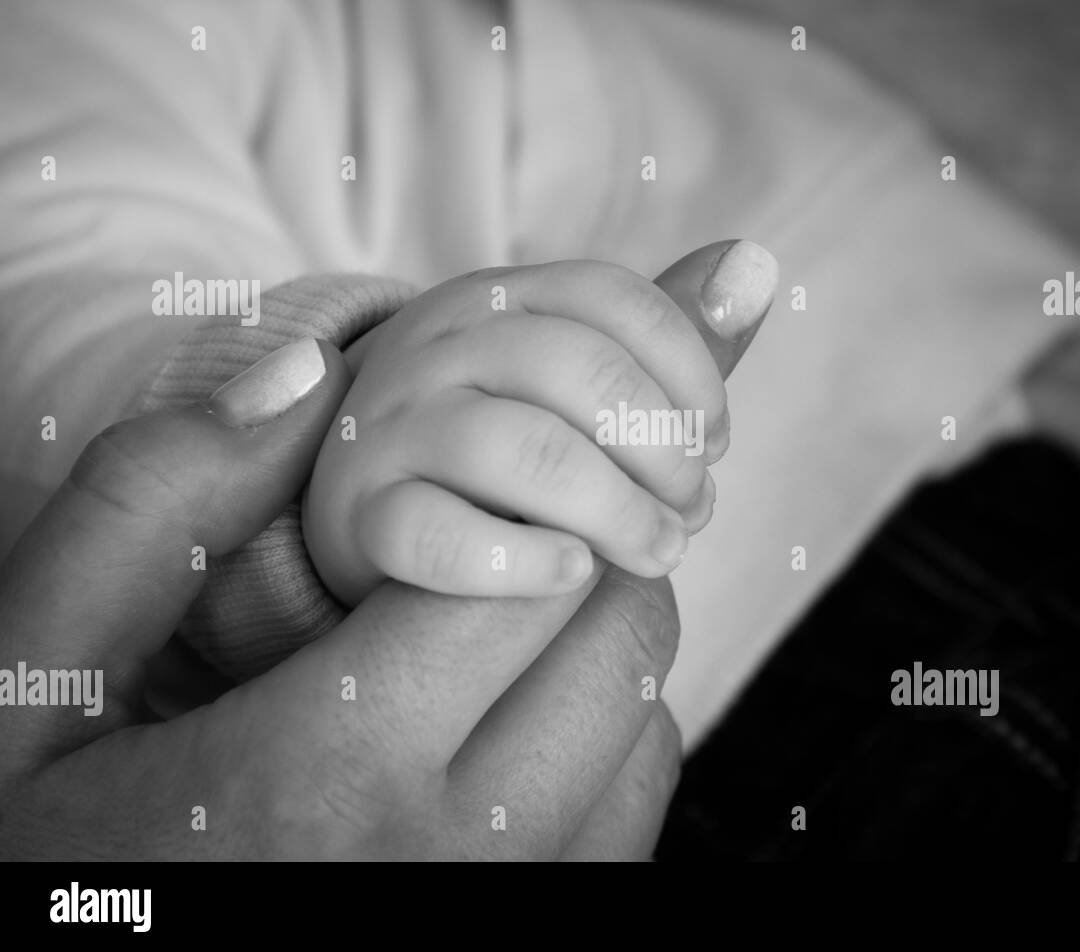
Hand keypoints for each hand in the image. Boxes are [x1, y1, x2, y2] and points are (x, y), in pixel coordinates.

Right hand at [0, 239, 774, 858]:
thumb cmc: (52, 853)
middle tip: (507, 524)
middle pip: (611, 641)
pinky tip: (518, 713)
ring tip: (509, 613)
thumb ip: (154, 511)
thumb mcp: (40, 679)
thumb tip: (301, 377)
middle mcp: (450, 861)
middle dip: (579, 552)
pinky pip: (635, 810)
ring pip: (643, 721)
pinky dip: (610, 734)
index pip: (522, 577)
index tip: (479, 481)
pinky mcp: (537, 936)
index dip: (521, 498)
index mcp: (327, 771)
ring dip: (598, 638)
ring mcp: (508, 909)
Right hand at [303, 241, 777, 603]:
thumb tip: (757, 266)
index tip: (717, 443)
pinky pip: (438, 535)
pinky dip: (520, 559)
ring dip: (616, 510)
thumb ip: (664, 336)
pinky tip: (573, 574)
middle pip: (574, 368)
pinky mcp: (358, 515)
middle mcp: (437, 345)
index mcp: (497, 297)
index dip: (689, 373)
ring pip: (521, 449)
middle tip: (693, 513)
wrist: (363, 504)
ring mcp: (390, 427)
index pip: (613, 300)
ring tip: (658, 553)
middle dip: (661, 448)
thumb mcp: (572, 376)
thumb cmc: (497, 443)